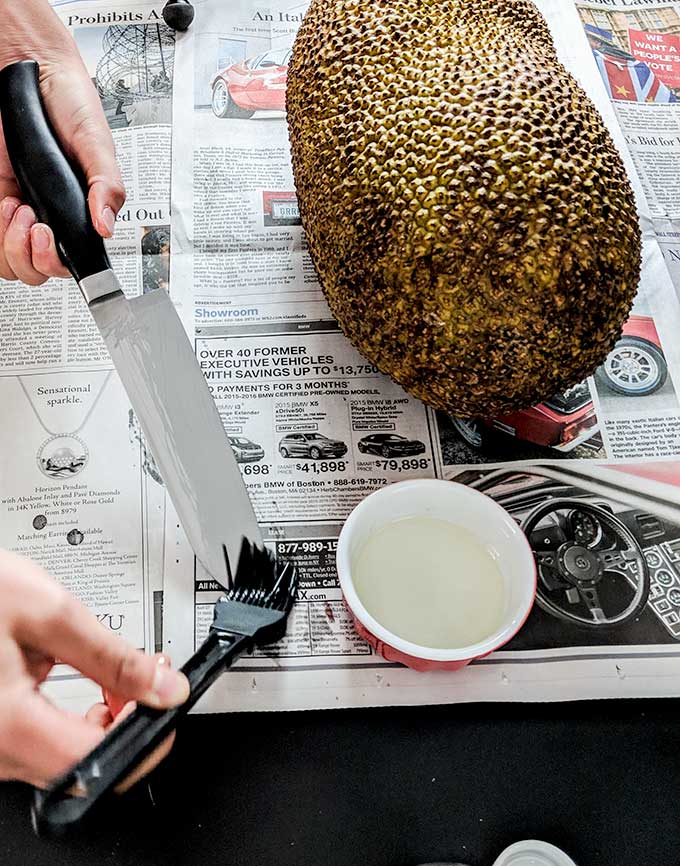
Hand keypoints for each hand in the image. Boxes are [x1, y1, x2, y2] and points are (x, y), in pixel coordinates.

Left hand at [0, 0, 124, 284]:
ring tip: (24, 213)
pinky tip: (8, 204)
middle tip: (43, 229)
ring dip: (17, 249)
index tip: (68, 255)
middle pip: (39, 270)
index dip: (68, 265)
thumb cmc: (67, 100)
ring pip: (11, 262)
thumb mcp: (97, 143)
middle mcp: (47, 214)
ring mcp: (17, 207)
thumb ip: (108, 186)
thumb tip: (107, 227)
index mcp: (76, 210)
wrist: (30, 67)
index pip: (73, 260)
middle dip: (41, 260)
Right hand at [0, 549, 189, 788]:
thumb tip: (164, 688)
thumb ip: (113, 656)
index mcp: (9, 726)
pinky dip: (76, 718)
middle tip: (144, 676)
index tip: (163, 702)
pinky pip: (44, 743)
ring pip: (67, 756)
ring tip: (112, 673)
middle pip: (86, 764)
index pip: (99, 762)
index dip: (144, 736)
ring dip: (104, 719)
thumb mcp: (49, 612)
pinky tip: (84, 683)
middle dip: (127, 721)